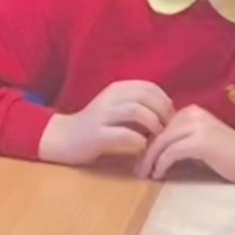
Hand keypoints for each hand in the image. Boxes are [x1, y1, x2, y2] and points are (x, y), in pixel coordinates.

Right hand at [38, 80, 174, 166]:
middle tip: (169, 129)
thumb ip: (137, 106)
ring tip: (158, 138)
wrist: (63, 138)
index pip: (149, 87)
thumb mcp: (116, 108)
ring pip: (137, 111)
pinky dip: (139, 140)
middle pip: (146, 96)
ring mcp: (102, 115)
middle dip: (163, 113)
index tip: (171, 117)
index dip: (165, 101)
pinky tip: (143, 147)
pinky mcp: (96, 135)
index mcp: (116, 89)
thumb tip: (167, 112)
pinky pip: (124, 133)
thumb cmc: (95, 126)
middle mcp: (110, 98)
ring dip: (153, 125)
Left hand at [139, 106, 234, 182]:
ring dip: (150, 160)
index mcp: (190, 112)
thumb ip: (180, 141)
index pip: (160, 125)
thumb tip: (154, 152)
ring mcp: (197, 126)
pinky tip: (159, 175)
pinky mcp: (200, 141)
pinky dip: (161, 164)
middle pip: (158, 133)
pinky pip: (171, 152)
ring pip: (162, 142)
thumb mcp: (200, 142)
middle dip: (145, 152)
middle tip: (137, 169)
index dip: (148, 143)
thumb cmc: (229, 155)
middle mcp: (192, 114)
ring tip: (144, 174)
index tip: (140, 159)